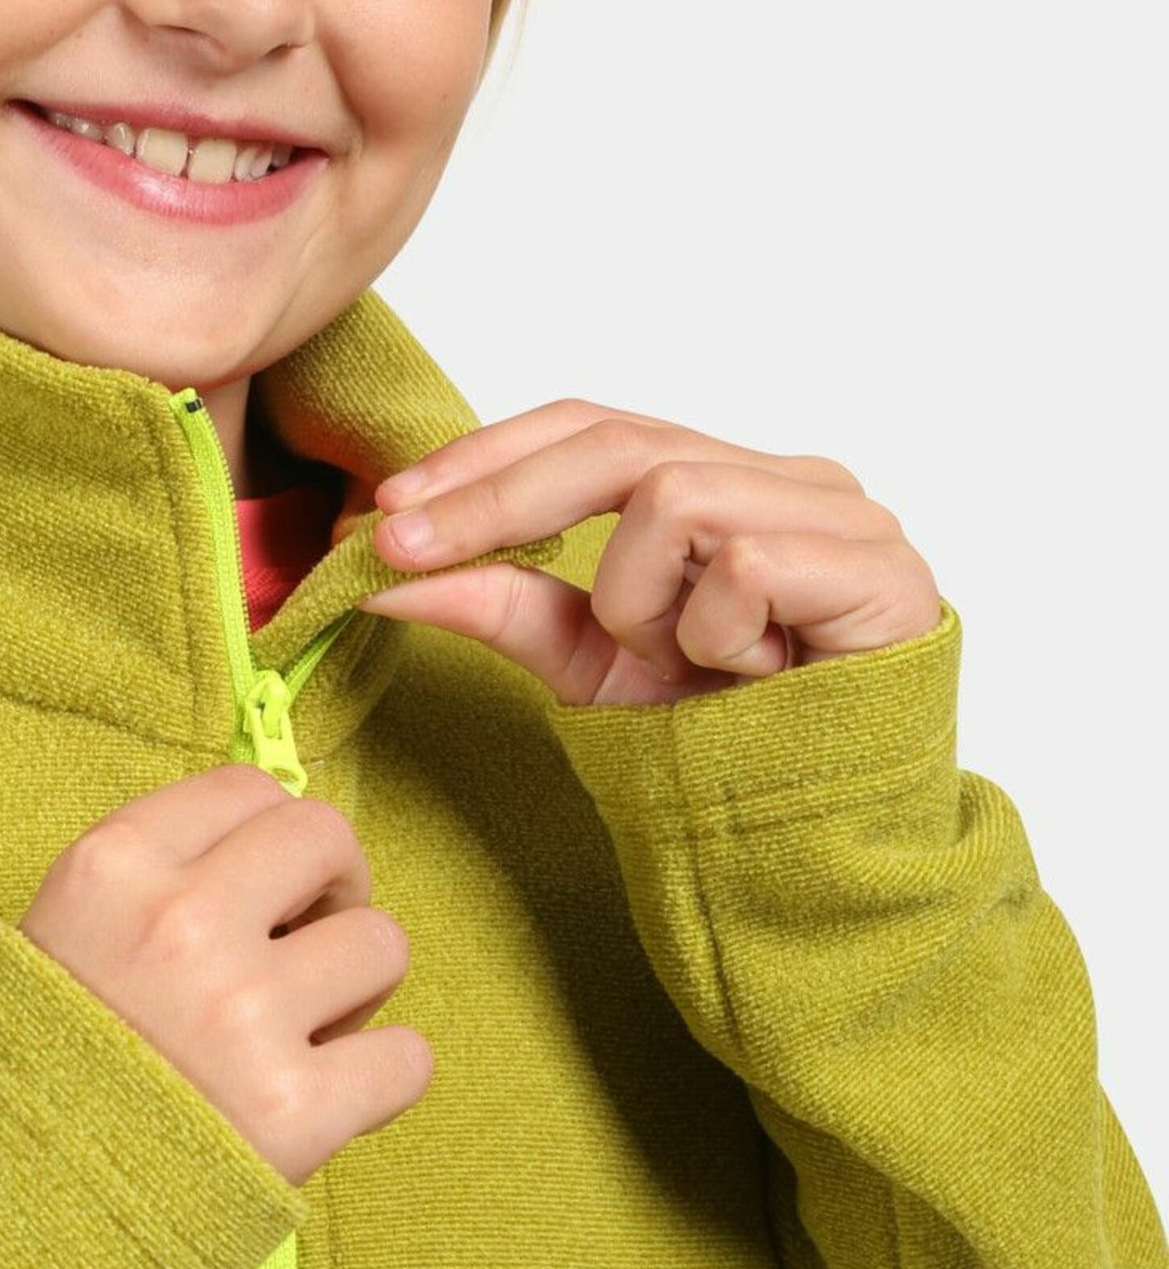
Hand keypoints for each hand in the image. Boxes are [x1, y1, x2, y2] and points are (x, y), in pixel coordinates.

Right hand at [19, 765, 429, 1186]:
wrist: (0, 1223)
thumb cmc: (39, 1074)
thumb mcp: (61, 934)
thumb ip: (159, 879)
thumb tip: (280, 848)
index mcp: (112, 868)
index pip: (249, 790)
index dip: (271, 840)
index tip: (265, 889)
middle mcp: (180, 924)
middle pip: (328, 838)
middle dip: (333, 889)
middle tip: (303, 947)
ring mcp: (241, 1016)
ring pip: (382, 944)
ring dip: (357, 989)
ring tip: (301, 1035)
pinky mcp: (292, 1111)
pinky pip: (408, 1058)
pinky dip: (382, 1079)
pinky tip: (328, 1098)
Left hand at [361, 400, 941, 706]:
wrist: (828, 842)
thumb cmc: (727, 745)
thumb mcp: (593, 665)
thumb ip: (505, 605)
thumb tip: (386, 568)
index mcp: (729, 480)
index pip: (594, 425)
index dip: (488, 455)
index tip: (389, 508)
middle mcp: (792, 478)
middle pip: (620, 441)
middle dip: (498, 496)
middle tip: (403, 546)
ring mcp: (846, 516)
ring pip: (676, 497)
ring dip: (639, 600)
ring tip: (681, 665)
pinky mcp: (882, 567)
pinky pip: (746, 563)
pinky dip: (715, 634)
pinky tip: (752, 678)